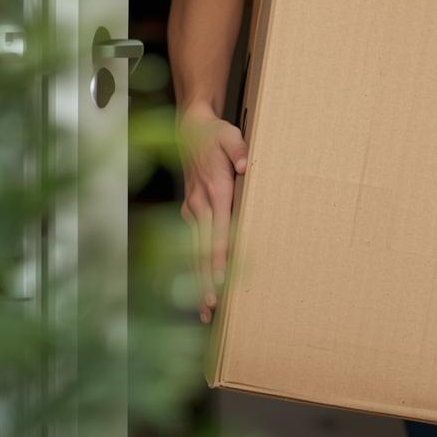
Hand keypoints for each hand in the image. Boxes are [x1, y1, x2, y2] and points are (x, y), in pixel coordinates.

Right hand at [177, 105, 247, 323]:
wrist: (190, 127)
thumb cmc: (214, 134)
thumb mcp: (230, 135)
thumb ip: (239, 149)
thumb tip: (246, 166)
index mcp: (214, 190)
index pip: (216, 232)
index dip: (216, 259)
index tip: (217, 281)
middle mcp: (199, 204)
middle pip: (201, 249)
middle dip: (204, 281)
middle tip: (209, 308)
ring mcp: (191, 208)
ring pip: (193, 250)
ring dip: (197, 279)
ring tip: (203, 307)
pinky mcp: (190, 209)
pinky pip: (192, 240)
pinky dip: (194, 263)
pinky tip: (196, 282)